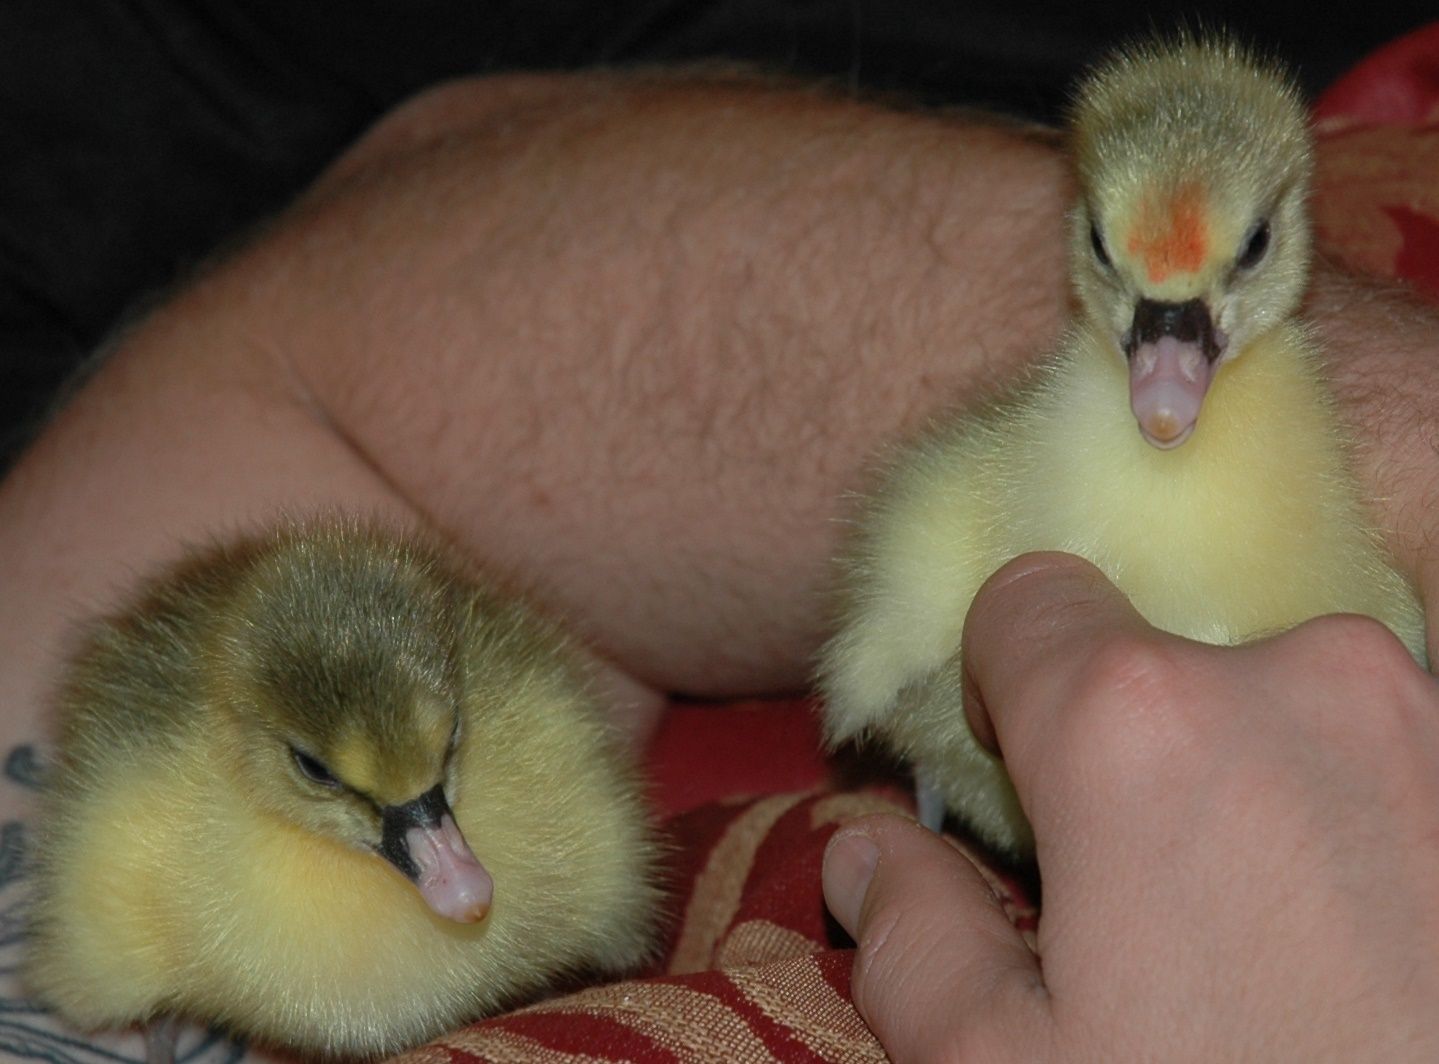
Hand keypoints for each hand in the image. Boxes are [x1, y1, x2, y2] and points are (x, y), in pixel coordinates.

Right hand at [824, 552, 1438, 1061]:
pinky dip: (1359, 822)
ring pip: (1290, 710)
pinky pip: (1392, 758)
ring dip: (1266, 788)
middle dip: (1148, 757)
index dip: (1006, 691)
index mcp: (1138, 725)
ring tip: (1283, 942)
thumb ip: (912, 938)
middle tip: (1166, 908)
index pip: (1030, 598)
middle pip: (1168, 661)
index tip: (1035, 794)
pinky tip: (1369, 945)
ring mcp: (1425, 722)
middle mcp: (1300, 677)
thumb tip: (868, 853)